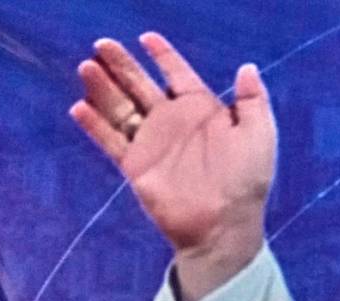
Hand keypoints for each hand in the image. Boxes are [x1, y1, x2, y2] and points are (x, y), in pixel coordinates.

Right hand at [68, 33, 276, 300]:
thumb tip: (247, 67)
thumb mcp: (260, 136)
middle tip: (102, 44)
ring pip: (120, 108)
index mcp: (202, 111)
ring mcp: (152, 143)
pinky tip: (80, 107)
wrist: (224, 225)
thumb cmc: (246, 181)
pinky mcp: (136, 165)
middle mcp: (173, 123)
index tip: (146, 38)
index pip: (178, 75)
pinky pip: (111, 140)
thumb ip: (254, 101)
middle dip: (122, 64)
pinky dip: (94, 125)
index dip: (164, 56)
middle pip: (140, 85)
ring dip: (103, 88)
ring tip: (87, 67)